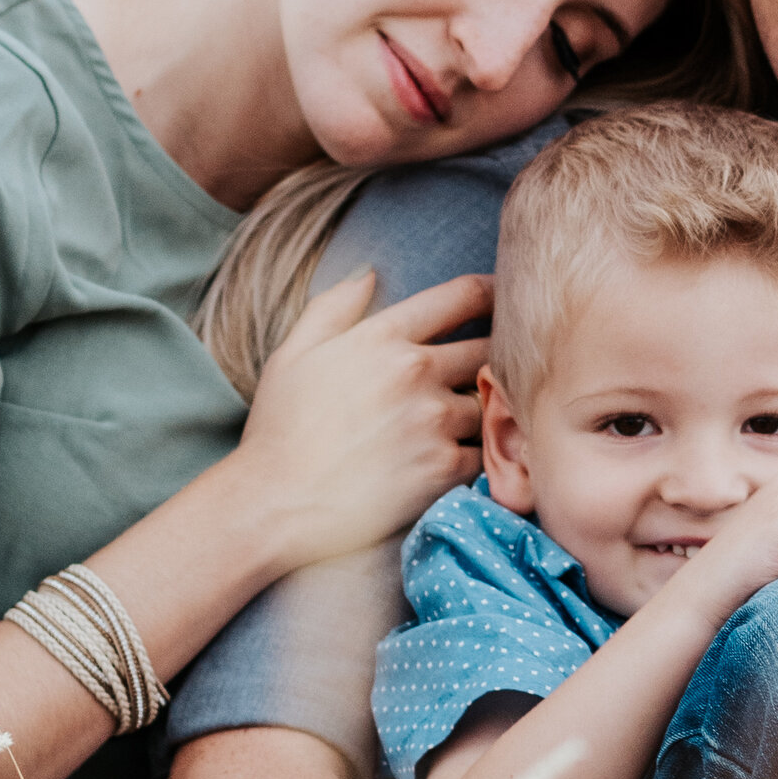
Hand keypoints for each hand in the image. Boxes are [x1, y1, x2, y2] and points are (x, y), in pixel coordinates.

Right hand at [238, 267, 490, 569]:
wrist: (275, 506)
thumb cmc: (278, 431)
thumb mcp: (293, 354)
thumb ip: (333, 307)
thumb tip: (370, 272)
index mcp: (381, 336)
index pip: (461, 296)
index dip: (491, 292)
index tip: (502, 299)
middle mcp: (415, 371)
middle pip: (487, 348)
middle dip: (493, 355)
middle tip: (498, 366)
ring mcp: (433, 420)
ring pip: (488, 401)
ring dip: (483, 408)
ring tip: (470, 420)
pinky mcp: (444, 468)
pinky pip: (484, 451)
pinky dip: (477, 453)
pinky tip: (460, 458)